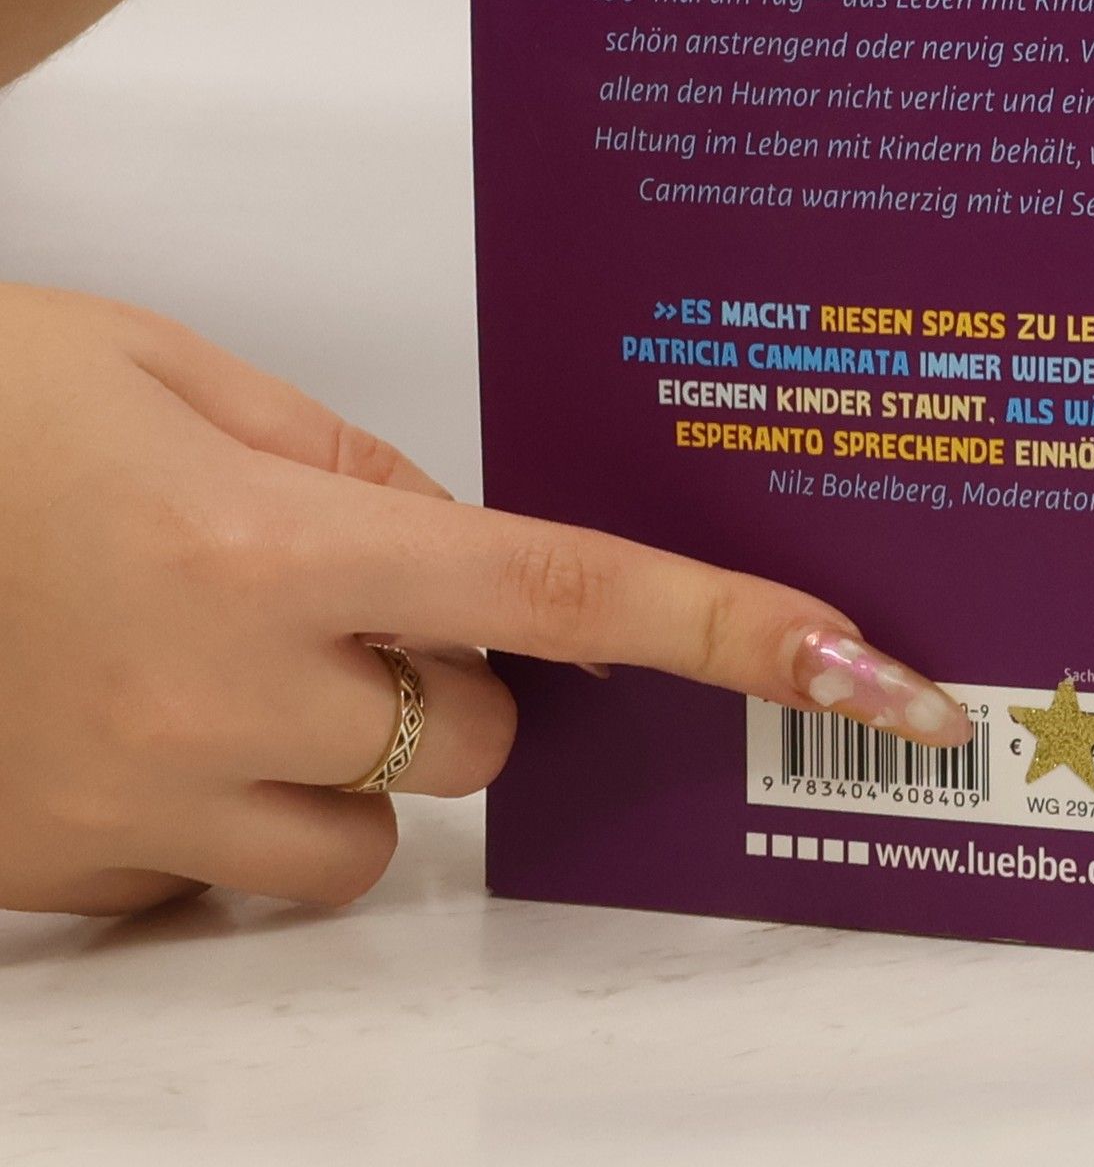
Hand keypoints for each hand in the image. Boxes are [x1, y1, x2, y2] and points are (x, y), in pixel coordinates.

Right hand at [0, 284, 967, 914]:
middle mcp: (231, 692)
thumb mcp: (174, 373)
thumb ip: (341, 454)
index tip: (856, 665)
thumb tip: (453, 533)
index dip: (721, 626)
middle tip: (344, 598)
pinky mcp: (66, 880)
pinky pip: (229, 878)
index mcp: (282, 539)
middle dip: (452, 681)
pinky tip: (134, 720)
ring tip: (219, 662)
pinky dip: (226, 816)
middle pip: (474, 740)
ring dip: (344, 763)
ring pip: (367, 838)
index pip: (560, 589)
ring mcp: (144, 804)